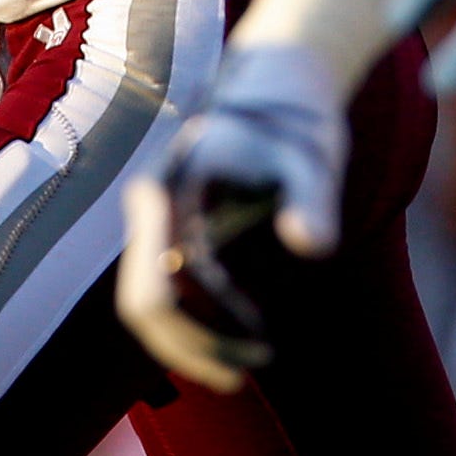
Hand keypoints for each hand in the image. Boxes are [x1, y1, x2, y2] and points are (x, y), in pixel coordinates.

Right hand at [118, 40, 345, 392]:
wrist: (276, 81)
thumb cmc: (294, 121)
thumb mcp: (309, 162)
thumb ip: (310, 202)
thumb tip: (312, 246)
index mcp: (170, 194)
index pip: (157, 290)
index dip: (198, 337)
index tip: (256, 354)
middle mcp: (150, 207)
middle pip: (143, 304)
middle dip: (192, 348)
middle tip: (248, 374)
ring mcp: (154, 217)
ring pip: (146, 301)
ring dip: (190, 341)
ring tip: (250, 363)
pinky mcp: (167, 223)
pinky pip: (160, 286)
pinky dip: (193, 319)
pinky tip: (239, 330)